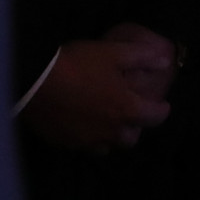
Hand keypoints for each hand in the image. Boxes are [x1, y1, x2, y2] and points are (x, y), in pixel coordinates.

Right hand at [20, 32, 175, 151]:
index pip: (155, 117)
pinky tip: (82, 123)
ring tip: (107, 121)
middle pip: (131, 139)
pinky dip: (88, 138)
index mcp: (126, 109)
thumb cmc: (79, 64)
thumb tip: (165, 61)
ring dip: (111, 136)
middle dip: (135, 127)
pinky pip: (83, 146)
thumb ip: (143, 57)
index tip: (162, 105)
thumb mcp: (114, 52)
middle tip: (131, 113)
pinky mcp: (64, 143)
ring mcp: (86, 141)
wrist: (35, 81)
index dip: (162, 110)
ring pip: (107, 147)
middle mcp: (109, 131)